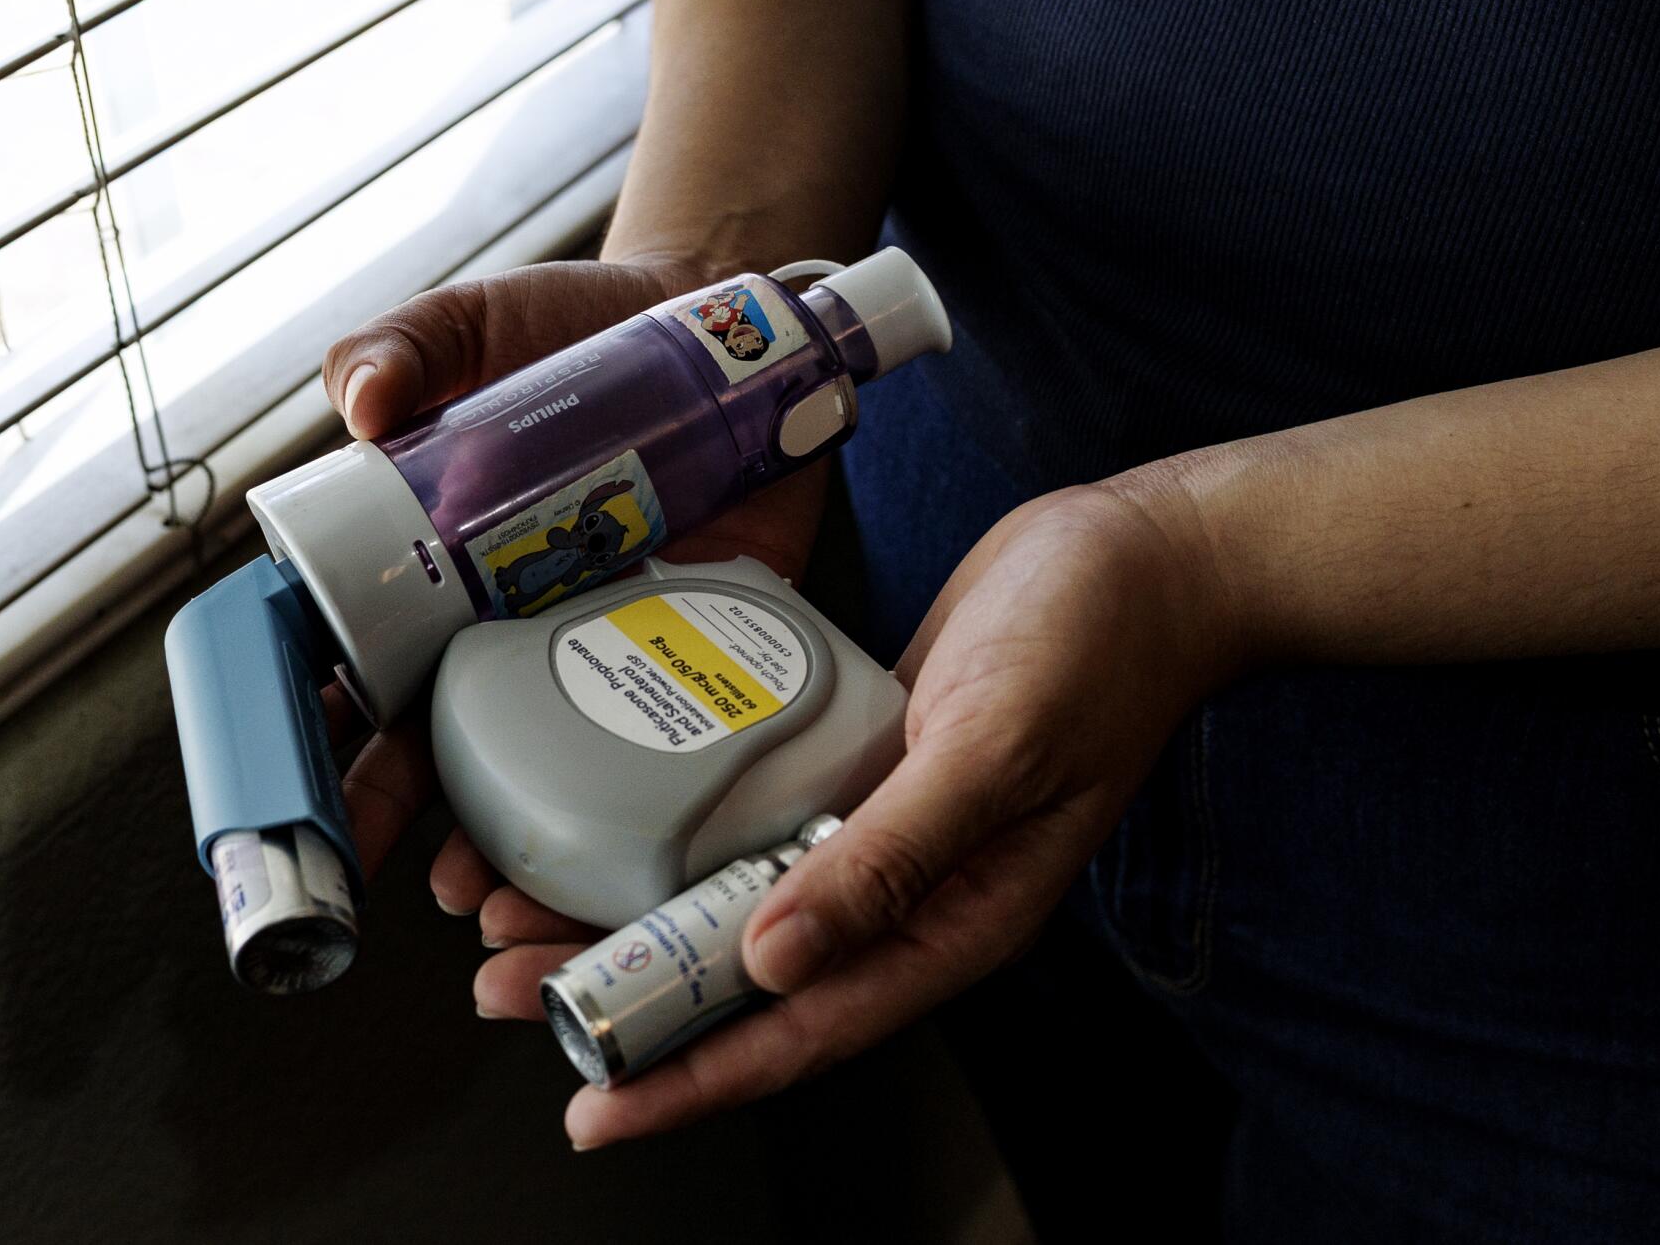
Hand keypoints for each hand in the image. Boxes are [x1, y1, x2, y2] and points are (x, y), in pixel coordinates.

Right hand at [318, 256, 831, 907]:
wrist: (725, 330)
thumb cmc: (580, 328)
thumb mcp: (480, 325)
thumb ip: (404, 347)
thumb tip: (361, 405)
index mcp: (441, 569)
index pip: (364, 668)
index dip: (327, 735)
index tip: (301, 796)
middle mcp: (516, 625)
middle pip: (444, 741)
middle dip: (404, 817)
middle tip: (384, 876)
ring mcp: (608, 644)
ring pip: (549, 768)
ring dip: (511, 842)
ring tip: (485, 895)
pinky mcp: (704, 644)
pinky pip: (672, 739)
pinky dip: (643, 804)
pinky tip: (615, 859)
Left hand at [524, 476, 1241, 1147]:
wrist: (1143, 553)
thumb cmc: (1100, 647)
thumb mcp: (993, 752)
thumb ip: (891, 859)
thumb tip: (778, 956)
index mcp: (954, 920)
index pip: (806, 1027)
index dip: (695, 1076)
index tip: (599, 1106)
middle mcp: (909, 892)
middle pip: (751, 977)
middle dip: (634, 1000)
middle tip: (516, 994)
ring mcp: (883, 829)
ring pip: (739, 900)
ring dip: (639, 916)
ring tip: (531, 918)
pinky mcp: (864, 764)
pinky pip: (758, 820)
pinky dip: (685, 833)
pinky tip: (621, 821)